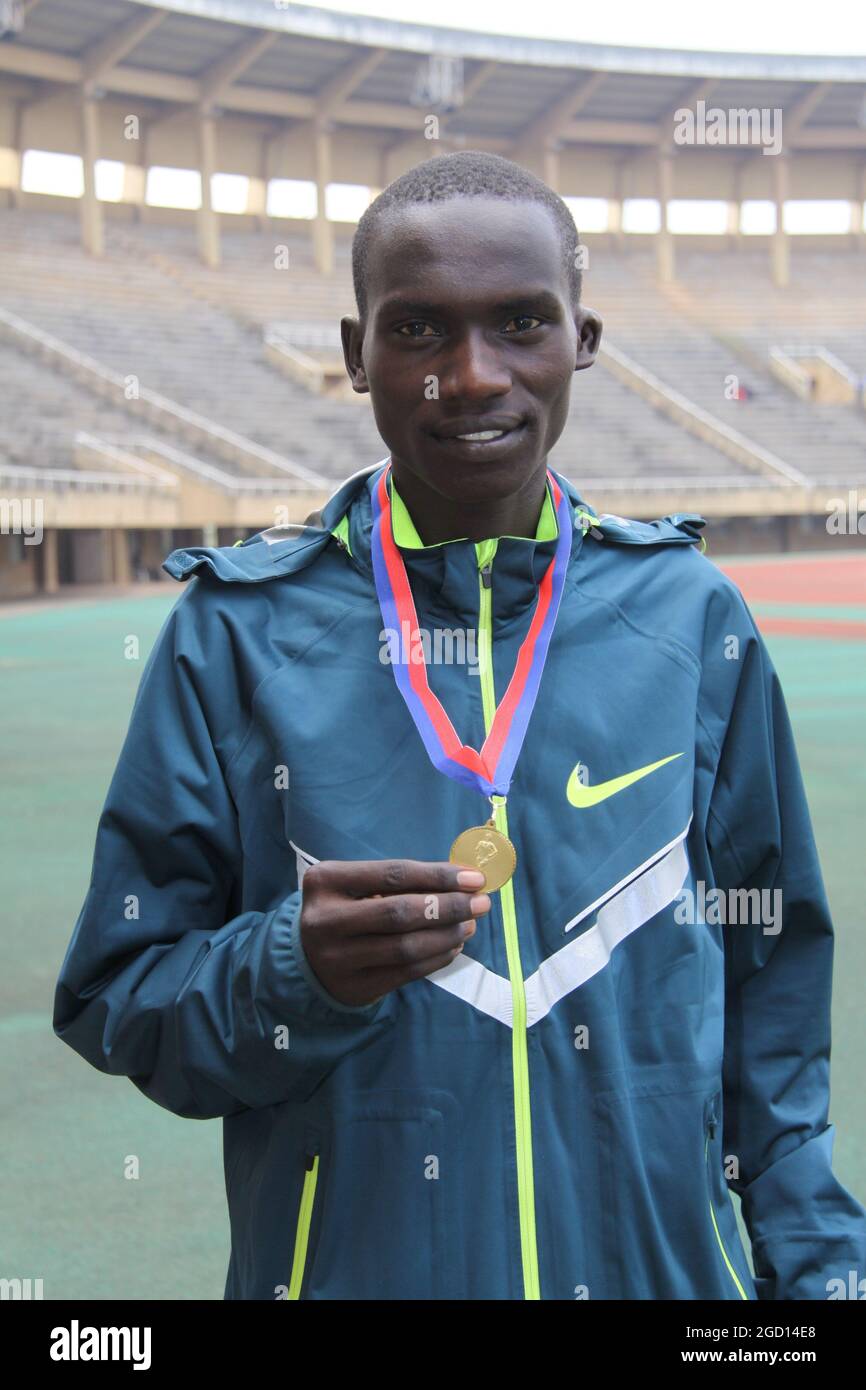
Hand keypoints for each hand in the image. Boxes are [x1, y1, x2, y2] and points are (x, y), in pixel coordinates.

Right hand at [299, 859, 490, 1006]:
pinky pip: (406, 973)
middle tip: (480, 903)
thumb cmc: (344, 909)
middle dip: (449, 907)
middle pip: (400, 912)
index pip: (393, 874)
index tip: (474, 878)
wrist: (305, 958)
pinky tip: (453, 946)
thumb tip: (462, 880)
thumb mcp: (356, 885)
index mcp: (326, 881)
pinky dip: (437, 958)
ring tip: (470, 924)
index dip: (438, 876)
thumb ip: (399, 881)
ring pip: (406, 947)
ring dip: (447, 935)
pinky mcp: (354, 988)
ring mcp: (337, 958)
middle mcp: (326, 920)